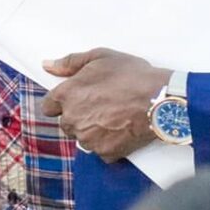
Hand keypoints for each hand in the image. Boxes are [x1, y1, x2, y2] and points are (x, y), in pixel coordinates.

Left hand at [43, 48, 169, 161]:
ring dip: (92, 131)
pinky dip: (108, 143)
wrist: (161, 100)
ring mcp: (88, 138)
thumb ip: (69, 62)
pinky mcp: (105, 152)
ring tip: (113, 117)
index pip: (48, 106)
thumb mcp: (100, 57)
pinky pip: (100, 150)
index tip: (75, 100)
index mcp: (66, 95)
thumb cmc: (132, 76)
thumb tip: (47, 65)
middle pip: (66, 123)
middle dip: (78, 116)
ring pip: (82, 138)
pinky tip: (121, 130)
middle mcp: (72, 118)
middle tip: (101, 106)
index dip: (60, 103)